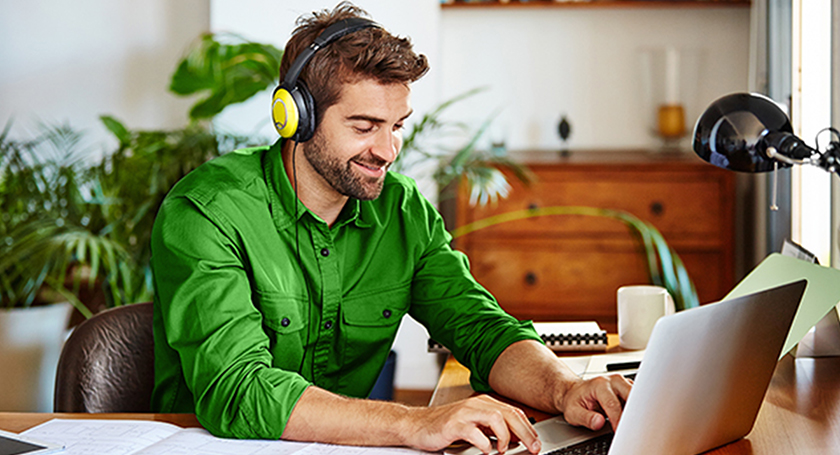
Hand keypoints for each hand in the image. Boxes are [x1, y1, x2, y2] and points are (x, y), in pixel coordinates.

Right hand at [403, 394, 540, 453]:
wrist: (416, 425)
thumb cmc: (444, 426)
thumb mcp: (473, 425)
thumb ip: (492, 429)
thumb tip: (515, 439)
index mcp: (483, 403)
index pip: (512, 412)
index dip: (528, 427)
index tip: (536, 442)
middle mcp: (475, 405)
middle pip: (508, 413)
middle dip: (525, 432)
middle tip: (533, 447)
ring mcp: (464, 413)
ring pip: (495, 417)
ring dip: (505, 435)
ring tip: (504, 449)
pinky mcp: (453, 424)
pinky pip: (474, 431)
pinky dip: (484, 443)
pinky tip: (485, 450)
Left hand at [557, 374, 631, 431]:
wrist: (574, 392)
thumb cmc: (574, 401)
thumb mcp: (573, 412)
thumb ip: (586, 418)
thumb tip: (599, 422)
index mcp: (599, 384)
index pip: (613, 404)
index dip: (617, 420)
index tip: (619, 431)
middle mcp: (613, 381)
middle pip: (631, 396)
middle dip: (632, 413)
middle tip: (630, 428)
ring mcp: (622, 383)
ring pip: (637, 396)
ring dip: (636, 410)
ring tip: (631, 424)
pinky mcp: (627, 388)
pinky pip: (637, 398)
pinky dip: (636, 408)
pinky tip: (631, 418)